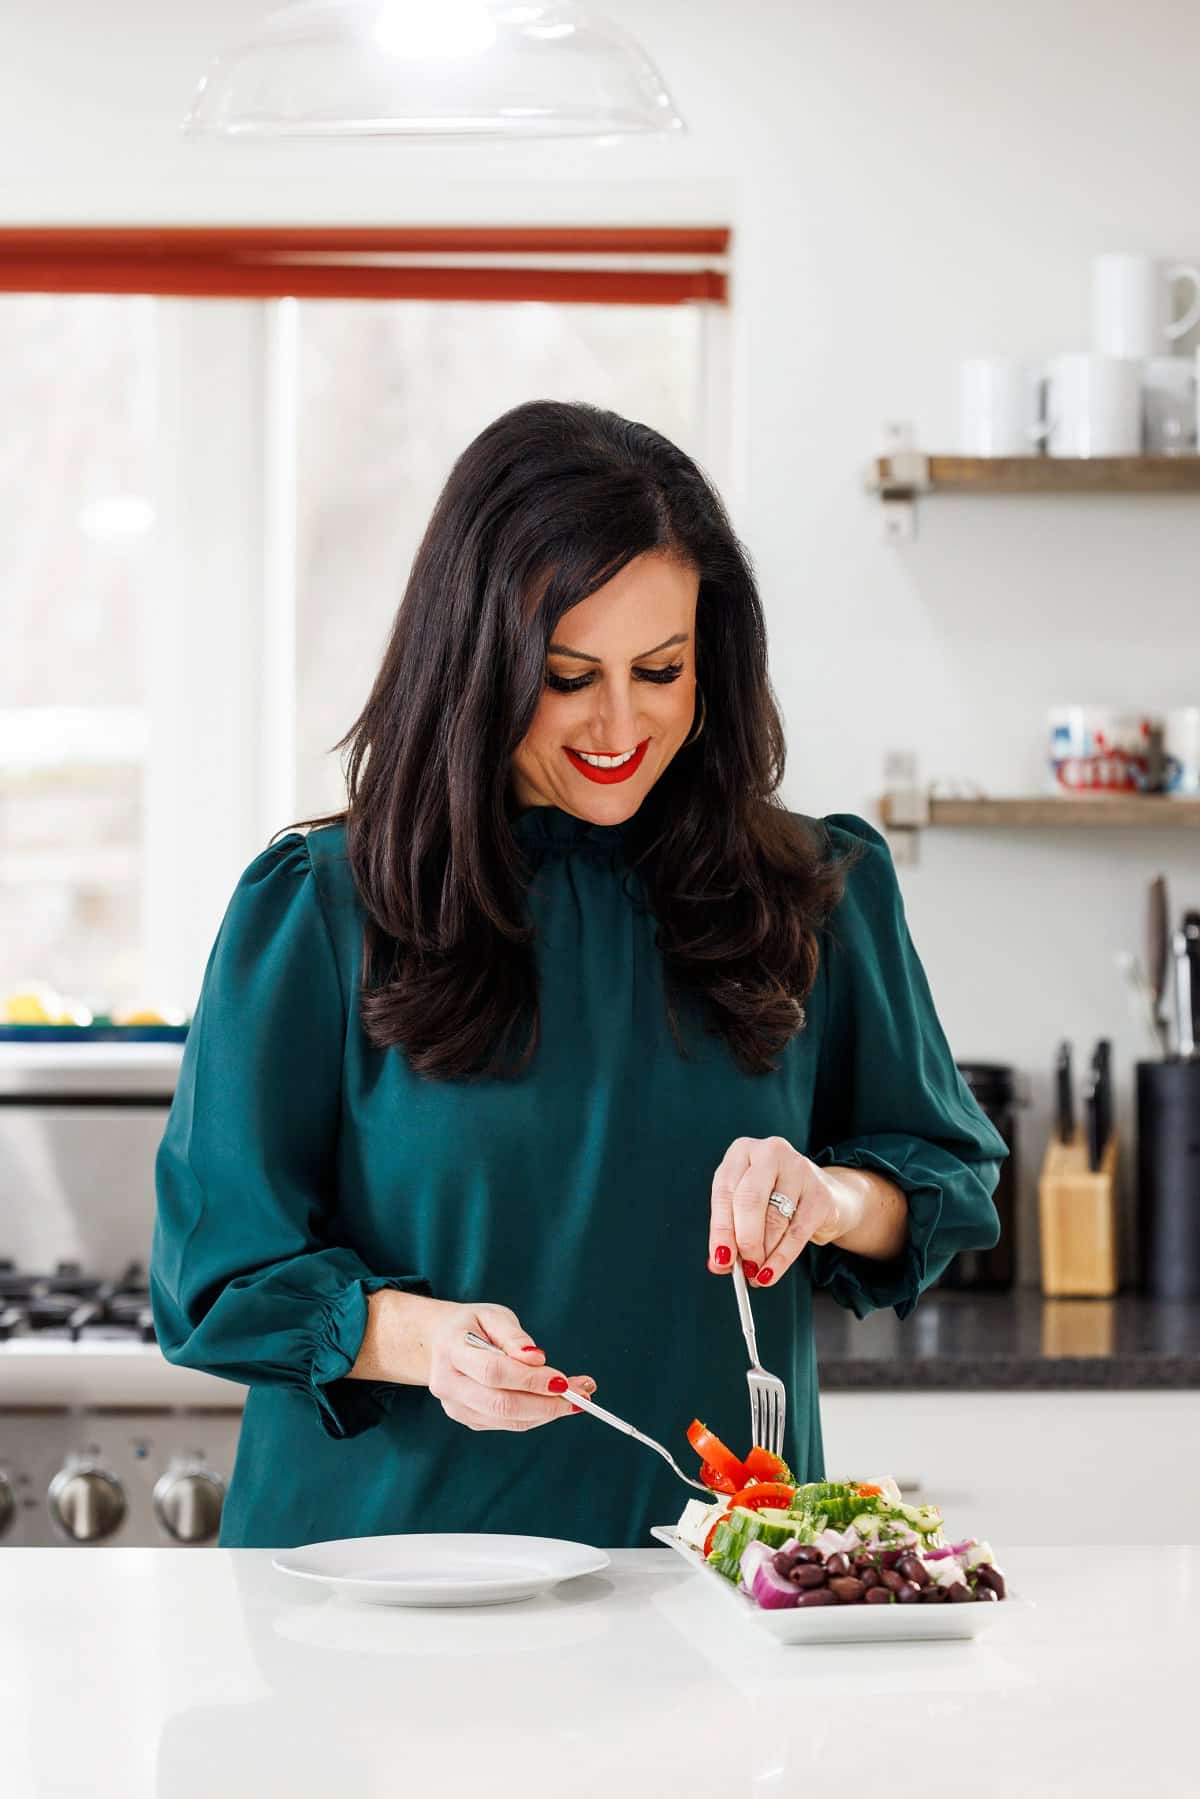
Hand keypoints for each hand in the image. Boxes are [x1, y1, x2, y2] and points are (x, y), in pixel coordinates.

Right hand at [353, 1292, 594, 1429]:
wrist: (441, 1343)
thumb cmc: (472, 1325)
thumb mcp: (492, 1315)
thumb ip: (513, 1335)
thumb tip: (537, 1359)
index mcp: (452, 1351)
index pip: (493, 1372)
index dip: (530, 1379)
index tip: (563, 1380)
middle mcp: (449, 1384)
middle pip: (501, 1404)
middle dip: (546, 1403)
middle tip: (581, 1394)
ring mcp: (456, 1407)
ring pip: (508, 1419)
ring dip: (548, 1411)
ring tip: (578, 1395)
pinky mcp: (469, 1420)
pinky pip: (508, 1423)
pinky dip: (537, 1415)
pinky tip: (555, 1401)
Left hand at [707, 1135, 863, 1286]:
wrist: (822, 1193)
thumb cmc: (774, 1196)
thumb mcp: (744, 1205)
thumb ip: (729, 1230)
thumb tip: (718, 1263)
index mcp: (741, 1152)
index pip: (724, 1192)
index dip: (721, 1229)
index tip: (721, 1259)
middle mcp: (769, 1153)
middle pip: (749, 1201)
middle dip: (745, 1240)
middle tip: (744, 1267)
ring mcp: (798, 1169)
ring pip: (774, 1219)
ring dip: (764, 1253)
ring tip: (757, 1272)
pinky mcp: (820, 1192)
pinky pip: (797, 1232)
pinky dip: (782, 1258)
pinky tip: (772, 1272)